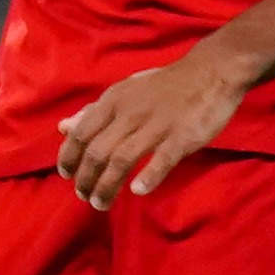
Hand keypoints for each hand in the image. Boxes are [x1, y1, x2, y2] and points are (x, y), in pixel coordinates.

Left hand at [53, 46, 253, 208]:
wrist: (212, 71)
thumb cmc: (164, 85)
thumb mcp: (124, 91)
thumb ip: (94, 111)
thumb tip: (63, 128)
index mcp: (114, 101)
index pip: (81, 134)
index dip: (69, 157)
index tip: (67, 175)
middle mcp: (130, 114)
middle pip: (97, 153)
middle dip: (85, 179)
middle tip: (84, 196)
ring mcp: (157, 126)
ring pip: (122, 160)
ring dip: (107, 186)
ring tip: (101, 203)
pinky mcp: (182, 136)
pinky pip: (161, 160)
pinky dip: (148, 177)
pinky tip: (138, 191)